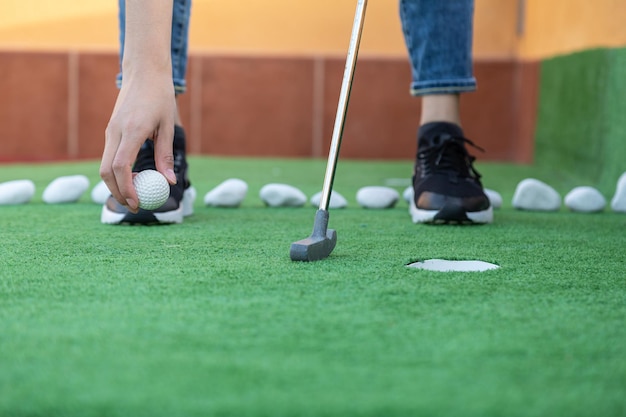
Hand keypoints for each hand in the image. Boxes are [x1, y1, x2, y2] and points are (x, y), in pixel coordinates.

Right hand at [100, 71, 177, 211]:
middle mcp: (116, 132)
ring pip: (104, 165)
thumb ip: (166, 155)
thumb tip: (169, 182)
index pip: (121, 166)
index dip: (126, 188)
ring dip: (116, 184)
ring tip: (134, 195)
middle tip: (134, 207)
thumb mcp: (168, 126)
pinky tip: (132, 178)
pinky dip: (116, 172)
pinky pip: (109, 156)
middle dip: (117, 192)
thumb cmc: (160, 96)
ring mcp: (110, 131)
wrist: (144, 72)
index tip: (136, 203)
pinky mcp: (110, 130)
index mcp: (132, 131)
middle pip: (107, 171)